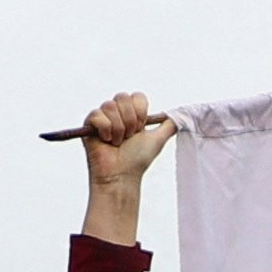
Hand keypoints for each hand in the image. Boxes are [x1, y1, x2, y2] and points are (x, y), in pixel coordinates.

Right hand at [70, 92, 175, 247]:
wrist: (122, 175)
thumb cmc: (137, 159)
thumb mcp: (158, 139)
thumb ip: (170, 125)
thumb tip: (183, 113)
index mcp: (131, 113)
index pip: (136, 96)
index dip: (140, 113)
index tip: (140, 129)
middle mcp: (116, 113)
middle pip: (122, 97)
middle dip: (130, 120)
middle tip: (128, 137)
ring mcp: (101, 117)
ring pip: (110, 106)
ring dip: (118, 128)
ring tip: (117, 142)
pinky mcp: (88, 124)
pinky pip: (97, 115)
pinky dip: (106, 130)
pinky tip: (106, 141)